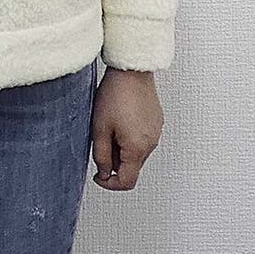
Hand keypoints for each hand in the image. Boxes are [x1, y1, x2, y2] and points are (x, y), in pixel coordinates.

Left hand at [90, 66, 163, 190]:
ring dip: (122, 148)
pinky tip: (120, 117)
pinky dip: (131, 137)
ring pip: (137, 152)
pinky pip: (143, 138)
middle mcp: (151, 143)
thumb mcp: (99, 127)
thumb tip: (104, 172)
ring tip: (109, 124)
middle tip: (100, 140)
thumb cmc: (115, 94)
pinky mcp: (157, 121)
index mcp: (137, 149)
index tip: (98, 175)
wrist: (131, 70)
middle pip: (133, 167)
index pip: (127, 182)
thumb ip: (101, 155)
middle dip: (115, 161)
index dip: (110, 183)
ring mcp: (156, 132)